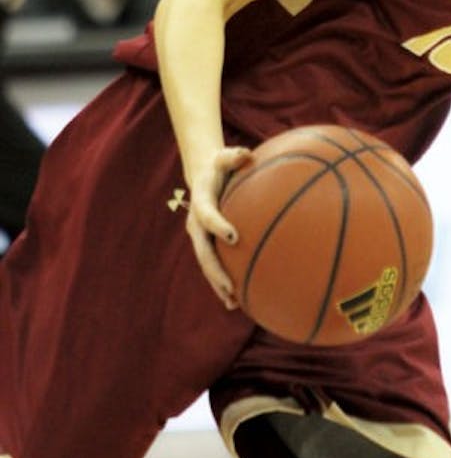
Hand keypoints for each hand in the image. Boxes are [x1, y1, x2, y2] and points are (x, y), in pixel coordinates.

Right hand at [185, 146, 252, 308]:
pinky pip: (214, 266)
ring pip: (207, 265)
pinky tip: (238, 301)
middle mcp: (196, 224)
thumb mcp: (224, 156)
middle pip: (203, 252)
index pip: (207, 216)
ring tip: (233, 303)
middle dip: (215, 270)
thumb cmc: (220, 165)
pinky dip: (223, 283)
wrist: (203, 175)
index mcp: (201, 203)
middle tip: (229, 285)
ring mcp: (200, 237)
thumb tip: (247, 154)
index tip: (233, 237)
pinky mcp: (207, 245)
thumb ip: (234, 156)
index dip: (218, 226)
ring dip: (218, 284)